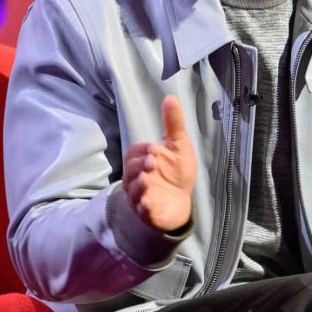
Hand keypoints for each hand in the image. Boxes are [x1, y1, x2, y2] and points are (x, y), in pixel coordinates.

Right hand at [121, 96, 197, 231]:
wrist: (181, 201)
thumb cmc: (176, 171)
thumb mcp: (178, 145)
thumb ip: (173, 123)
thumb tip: (170, 97)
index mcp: (140, 161)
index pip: (133, 153)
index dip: (142, 150)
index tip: (155, 148)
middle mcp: (135, 179)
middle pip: (130, 171)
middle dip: (139, 165)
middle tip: (153, 161)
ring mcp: (140, 197)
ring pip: (133, 191)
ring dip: (139, 185)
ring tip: (147, 179)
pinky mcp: (148, 214)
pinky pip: (142, 211)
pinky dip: (144, 207)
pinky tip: (148, 202)